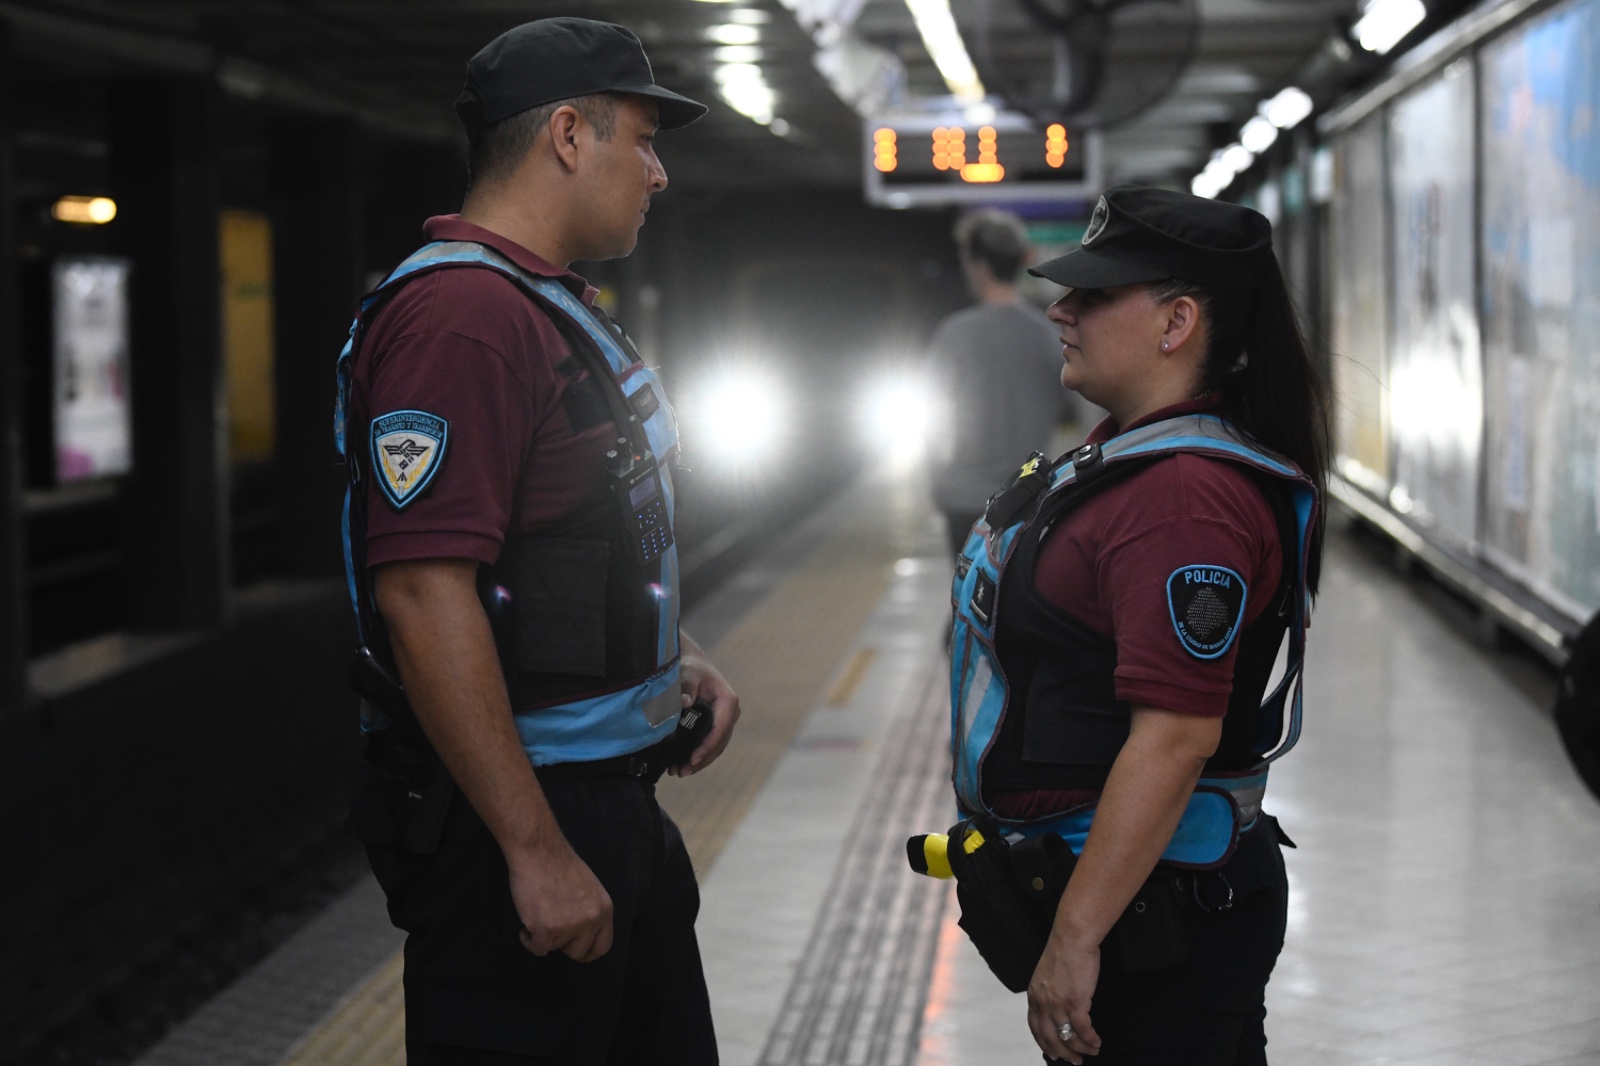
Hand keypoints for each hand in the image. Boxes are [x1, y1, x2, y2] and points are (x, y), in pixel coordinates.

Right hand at [506, 840, 613, 961]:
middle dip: (563, 944)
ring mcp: (570, 926)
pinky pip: (537, 949)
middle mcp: (591, 920)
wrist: (538, 850)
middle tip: (551, 924)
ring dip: (544, 936)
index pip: (603, 946)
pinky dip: (528, 939)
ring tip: (539, 911)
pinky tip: (527, 920)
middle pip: (578, 952)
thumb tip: (585, 934)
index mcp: (604, 909)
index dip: (587, 952)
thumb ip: (590, 911)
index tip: (575, 951)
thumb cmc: (558, 864)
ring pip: (555, 949)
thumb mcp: (589, 889)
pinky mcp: (547, 930)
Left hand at [671, 641, 740, 775]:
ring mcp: (724, 721)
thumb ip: (686, 687)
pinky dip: (698, 756)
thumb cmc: (691, 667)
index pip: (720, 729)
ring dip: (699, 762)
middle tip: (681, 771)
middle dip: (701, 760)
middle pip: (719, 743)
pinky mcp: (715, 725)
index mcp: (728, 701)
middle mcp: (730, 713)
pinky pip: (710, 744)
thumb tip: (685, 702)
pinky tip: (683, 765)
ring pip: (715, 747)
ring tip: (679, 772)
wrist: (692, 664)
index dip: (707, 747)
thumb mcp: (688, 674)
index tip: (692, 759)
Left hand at [1027, 934, 1102, 1063]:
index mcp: (1034, 996)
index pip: (1035, 1028)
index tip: (1054, 1053)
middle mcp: (1043, 1003)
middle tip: (1075, 1061)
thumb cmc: (1064, 953)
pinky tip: (1097, 1041)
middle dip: (1063, 1053)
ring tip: (1091, 1051)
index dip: (1045, 1044)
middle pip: (1050, 1038)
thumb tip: (1055, 1007)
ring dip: (1081, 1049)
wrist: (1072, 939)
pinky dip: (1090, 1039)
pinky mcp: (1076, 1002)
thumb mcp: (1046, 975)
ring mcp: (1059, 1004)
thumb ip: (1048, 993)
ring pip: (1068, 1037)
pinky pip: (1083, 1029)